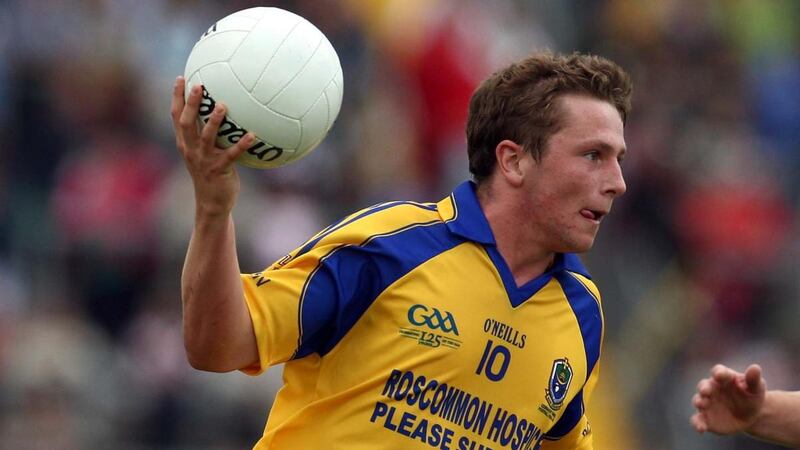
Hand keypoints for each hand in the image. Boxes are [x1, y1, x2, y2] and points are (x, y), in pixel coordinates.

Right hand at [171, 76, 253, 217]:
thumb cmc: (211, 173)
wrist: (211, 202)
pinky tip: (252, 135)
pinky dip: (241, 145)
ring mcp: (204, 160)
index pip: (176, 116)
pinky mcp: (218, 170)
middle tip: (198, 85)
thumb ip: (207, 134)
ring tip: (223, 106)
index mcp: (185, 143)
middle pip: (186, 123)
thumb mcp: (203, 153)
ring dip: (214, 121)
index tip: (181, 77)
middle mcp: (191, 149)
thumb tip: (223, 110)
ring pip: (206, 137)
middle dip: (192, 103)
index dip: (177, 97)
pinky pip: (231, 155)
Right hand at [691, 364, 766, 434]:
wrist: (749, 415)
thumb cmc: (751, 396)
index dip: (718, 373)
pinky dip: (697, 423)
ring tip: (701, 405)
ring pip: (698, 400)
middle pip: (704, 385)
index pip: (718, 371)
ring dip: (699, 402)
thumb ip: (753, 378)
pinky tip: (701, 429)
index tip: (719, 375)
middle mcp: (711, 388)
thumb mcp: (756, 387)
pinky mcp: (705, 418)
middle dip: (704, 388)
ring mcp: (707, 403)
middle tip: (705, 391)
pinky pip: (698, 420)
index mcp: (723, 378)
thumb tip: (755, 367)